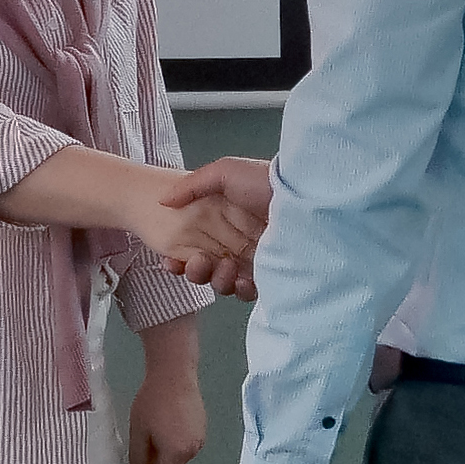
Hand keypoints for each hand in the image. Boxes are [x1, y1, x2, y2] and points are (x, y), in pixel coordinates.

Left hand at [127, 363, 206, 463]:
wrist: (174, 373)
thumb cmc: (152, 401)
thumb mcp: (138, 431)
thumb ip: (138, 460)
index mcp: (177, 453)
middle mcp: (193, 451)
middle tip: (137, 454)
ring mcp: (200, 440)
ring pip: (178, 459)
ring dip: (163, 457)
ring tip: (149, 435)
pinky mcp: (202, 429)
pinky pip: (185, 447)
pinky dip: (172, 446)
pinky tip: (162, 427)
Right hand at [156, 159, 273, 298]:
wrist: (301, 195)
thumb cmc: (264, 180)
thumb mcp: (224, 172)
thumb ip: (191, 186)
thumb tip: (164, 200)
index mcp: (224, 223)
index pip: (195, 246)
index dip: (179, 258)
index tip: (169, 262)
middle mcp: (237, 243)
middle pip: (207, 268)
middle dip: (196, 271)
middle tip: (199, 262)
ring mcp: (255, 260)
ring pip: (225, 282)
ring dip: (217, 280)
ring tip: (225, 268)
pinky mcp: (271, 275)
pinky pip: (249, 291)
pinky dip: (240, 290)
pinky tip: (240, 279)